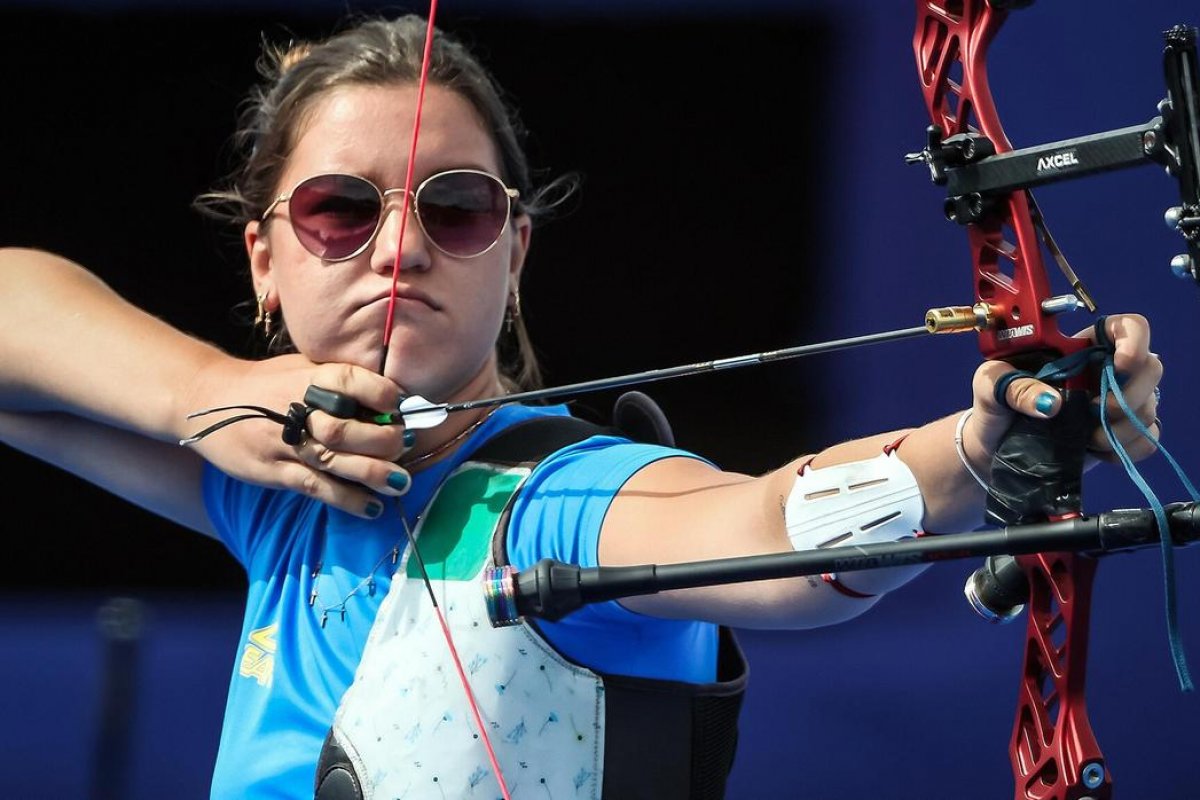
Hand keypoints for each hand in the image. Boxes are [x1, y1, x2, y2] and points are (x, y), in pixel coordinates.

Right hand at [181, 354, 410, 517]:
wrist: (206, 400)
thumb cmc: (266, 384)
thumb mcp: (301, 368)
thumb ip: (339, 381)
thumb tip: (393, 400)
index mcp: (308, 377)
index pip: (351, 380)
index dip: (383, 394)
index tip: (402, 406)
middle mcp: (296, 408)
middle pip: (348, 428)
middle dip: (386, 440)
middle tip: (406, 445)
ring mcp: (283, 442)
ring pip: (336, 461)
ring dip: (374, 474)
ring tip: (400, 482)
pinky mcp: (273, 470)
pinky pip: (316, 487)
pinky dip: (347, 499)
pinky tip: (371, 507)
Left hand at [965, 313, 1161, 471]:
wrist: (993, 448)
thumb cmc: (994, 407)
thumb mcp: (990, 386)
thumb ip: (1014, 385)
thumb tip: (1051, 402)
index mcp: (1078, 350)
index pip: (1126, 328)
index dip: (1134, 340)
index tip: (1117, 365)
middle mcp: (1104, 372)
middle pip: (1150, 367)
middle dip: (1129, 393)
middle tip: (1095, 411)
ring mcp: (1115, 404)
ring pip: (1149, 406)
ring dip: (1123, 426)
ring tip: (1086, 438)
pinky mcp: (1118, 435)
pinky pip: (1147, 438)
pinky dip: (1128, 447)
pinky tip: (1095, 450)